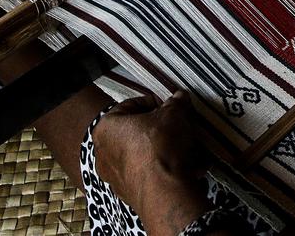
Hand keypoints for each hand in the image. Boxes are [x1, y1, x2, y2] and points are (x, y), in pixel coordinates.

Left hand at [93, 91, 214, 234]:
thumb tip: (180, 98)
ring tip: (189, 149)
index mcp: (106, 127)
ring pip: (145, 156)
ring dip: (167, 151)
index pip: (131, 105)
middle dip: (162, 129)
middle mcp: (104, 153)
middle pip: (138, 133)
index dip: (156, 103)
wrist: (164, 192)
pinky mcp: (131, 195)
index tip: (172, 107)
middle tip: (180, 127)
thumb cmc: (160, 145)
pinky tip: (190, 169)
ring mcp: (116, 177)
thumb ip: (176, 103)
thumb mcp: (173, 114)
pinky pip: (151, 176)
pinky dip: (167, 171)